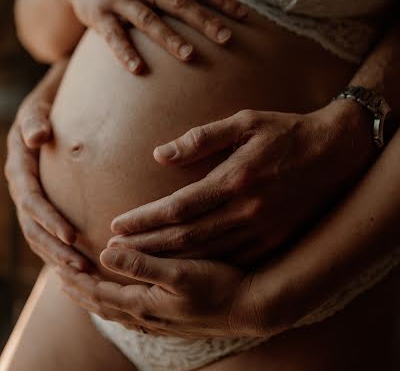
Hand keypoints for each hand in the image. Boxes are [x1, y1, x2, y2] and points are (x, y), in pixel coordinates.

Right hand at [5, 63, 88, 270]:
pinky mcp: (42, 201)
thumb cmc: (48, 105)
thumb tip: (37, 137)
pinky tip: (80, 264)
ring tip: (85, 273)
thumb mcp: (38, 108)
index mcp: (19, 167)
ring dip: (59, 256)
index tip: (72, 237)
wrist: (48, 107)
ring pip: (39, 235)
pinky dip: (60, 249)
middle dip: (55, 249)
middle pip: (33, 227)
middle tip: (81, 267)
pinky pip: (47, 230)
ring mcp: (30, 196)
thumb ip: (36, 122)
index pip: (31, 200)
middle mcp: (21, 186)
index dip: (49, 220)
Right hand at [57, 0, 247, 72]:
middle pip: (177, 1)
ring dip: (169, 38)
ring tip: (189, 56)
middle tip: (226, 39)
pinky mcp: (99, 15)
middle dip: (203, 20)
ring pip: (148, 19)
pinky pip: (113, 36)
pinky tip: (138, 69)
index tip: (242, 16)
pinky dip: (125, 52)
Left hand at [58, 248, 269, 338]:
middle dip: (80, 292)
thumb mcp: (179, 271)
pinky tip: (124, 301)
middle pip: (103, 306)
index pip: (99, 294)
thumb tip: (105, 253)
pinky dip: (117, 305)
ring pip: (118, 312)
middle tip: (61, 278)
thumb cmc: (218, 285)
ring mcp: (160, 322)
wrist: (250, 308)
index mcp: (144, 304)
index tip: (60, 267)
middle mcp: (148, 317)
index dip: (78, 280)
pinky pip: (134, 315)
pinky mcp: (172, 320)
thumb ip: (141, 263)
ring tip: (84, 290)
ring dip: (97, 300)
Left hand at [109, 100, 374, 265]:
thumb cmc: (285, 130)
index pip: (179, 206)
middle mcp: (247, 209)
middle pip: (187, 237)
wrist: (336, 152)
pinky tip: (183, 267)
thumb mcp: (245, 121)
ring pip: (207, 254)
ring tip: (139, 262)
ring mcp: (263, 228)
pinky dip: (203, 266)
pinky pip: (232, 260)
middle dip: (147, 246)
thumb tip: (160, 155)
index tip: (117, 225)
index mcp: (235, 178)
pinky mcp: (275, 239)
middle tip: (116, 251)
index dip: (145, 219)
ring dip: (169, 260)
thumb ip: (201, 138)